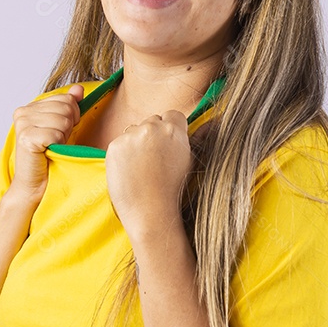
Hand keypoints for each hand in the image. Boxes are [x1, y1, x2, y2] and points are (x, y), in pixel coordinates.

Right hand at [8, 84, 83, 202]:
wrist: (36, 184)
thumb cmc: (50, 157)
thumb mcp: (62, 127)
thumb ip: (69, 106)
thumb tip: (78, 89)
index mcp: (30, 107)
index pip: (65, 98)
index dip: (72, 116)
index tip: (62, 131)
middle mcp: (23, 112)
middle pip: (66, 107)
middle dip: (69, 126)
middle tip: (57, 141)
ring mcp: (23, 124)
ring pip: (63, 120)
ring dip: (63, 137)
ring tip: (53, 146)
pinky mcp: (26, 137)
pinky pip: (56, 134)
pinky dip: (58, 145)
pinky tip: (48, 151)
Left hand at [105, 109, 191, 237]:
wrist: (150, 211)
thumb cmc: (173, 190)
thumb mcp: (189, 161)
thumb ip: (193, 139)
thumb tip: (212, 122)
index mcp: (173, 130)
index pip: (172, 115)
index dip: (171, 128)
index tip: (168, 143)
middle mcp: (152, 128)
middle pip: (152, 120)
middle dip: (153, 134)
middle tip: (154, 158)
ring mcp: (131, 136)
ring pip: (134, 130)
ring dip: (137, 142)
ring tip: (142, 167)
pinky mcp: (115, 146)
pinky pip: (120, 142)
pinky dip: (123, 153)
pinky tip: (130, 170)